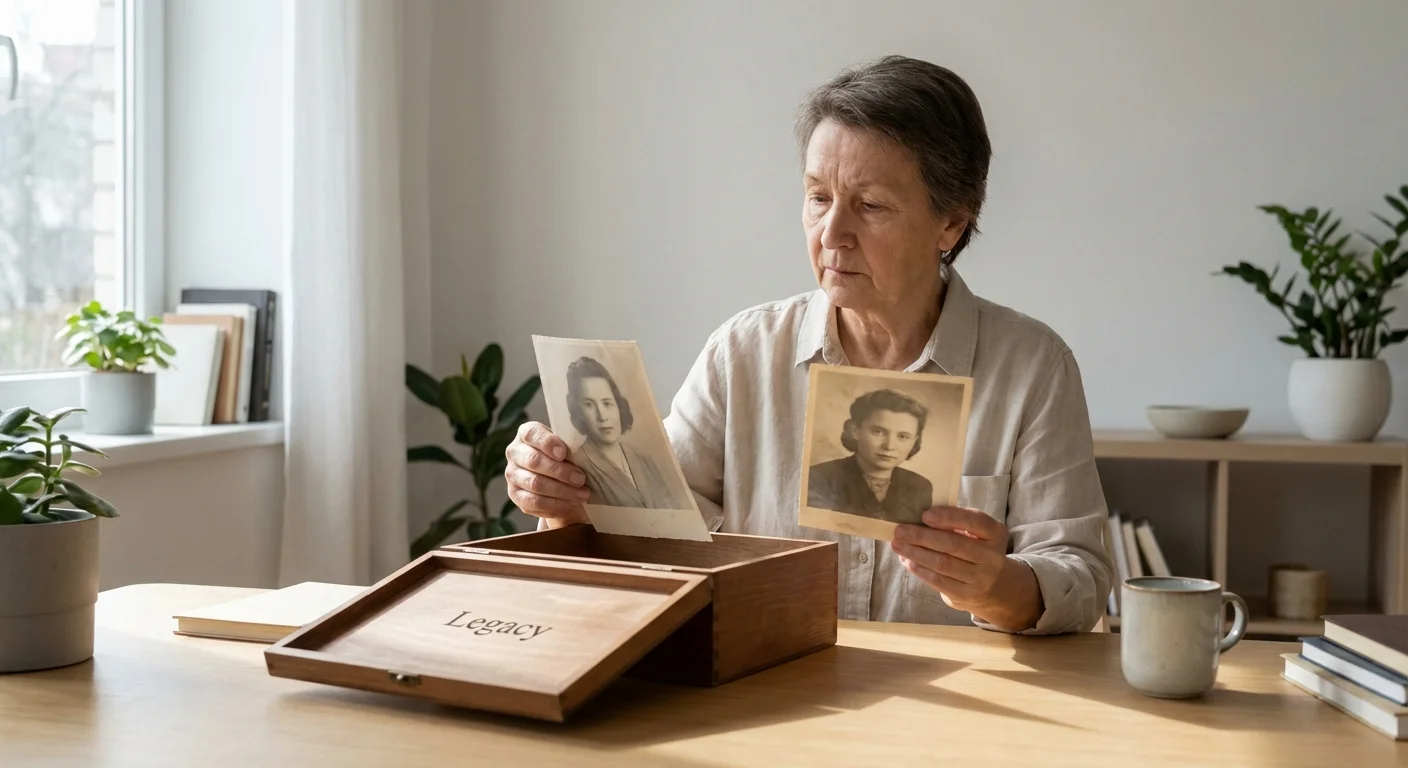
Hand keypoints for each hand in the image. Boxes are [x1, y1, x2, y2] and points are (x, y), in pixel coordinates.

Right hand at [504, 422, 590, 527]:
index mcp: (526, 434)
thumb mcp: (568, 447)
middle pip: (534, 461)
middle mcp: (515, 452)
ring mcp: (512, 475)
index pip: (532, 434)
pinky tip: (570, 504)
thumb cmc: (565, 458)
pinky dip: (555, 504)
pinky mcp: (515, 495)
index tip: (563, 453)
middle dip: (560, 472)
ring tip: (582, 494)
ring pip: (535, 484)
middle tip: (581, 479)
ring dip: (561, 491)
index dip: (547, 443)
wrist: (557, 479)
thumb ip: (572, 446)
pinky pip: (534, 502)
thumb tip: (589, 451)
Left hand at [892, 506, 1007, 609]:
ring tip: (898, 545)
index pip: (975, 521)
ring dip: (916, 553)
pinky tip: (907, 562)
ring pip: (944, 563)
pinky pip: (940, 581)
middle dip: (922, 536)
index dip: (949, 517)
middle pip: (954, 544)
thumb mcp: (973, 533)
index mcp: (995, 533)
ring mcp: (982, 578)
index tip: (924, 515)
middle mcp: (992, 556)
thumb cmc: (974, 548)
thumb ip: (953, 523)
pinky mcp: (968, 594)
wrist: (991, 585)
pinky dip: (921, 570)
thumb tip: (916, 520)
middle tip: (899, 531)